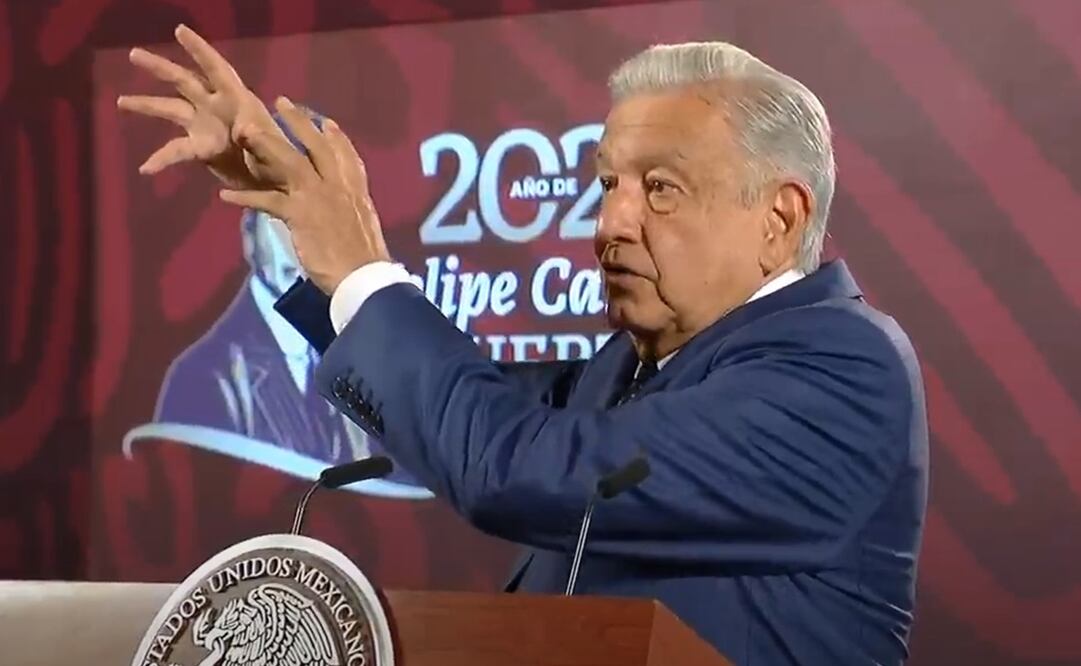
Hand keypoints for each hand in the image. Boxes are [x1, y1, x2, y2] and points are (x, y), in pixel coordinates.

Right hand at [116, 24, 280, 189]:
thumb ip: (260, 139)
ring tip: (120, 102)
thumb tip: (243, 130)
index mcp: (238, 99)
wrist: (277, 184)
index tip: (180, 30)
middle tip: (133, 54)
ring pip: (171, 109)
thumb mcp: (274, 149)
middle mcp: (216, 106)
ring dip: (146, 105)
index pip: (216, 68)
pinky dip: (161, 158)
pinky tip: (145, 168)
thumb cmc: (282, 162)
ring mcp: (205, 125)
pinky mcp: (200, 147)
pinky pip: (175, 150)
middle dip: (160, 68)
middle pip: (184, 81)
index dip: (199, 49)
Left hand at [218, 97, 390, 293]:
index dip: (335, 137)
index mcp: (355, 191)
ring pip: (290, 163)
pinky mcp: (301, 215)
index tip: (325, 122)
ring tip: (244, 130)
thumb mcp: (361, 224)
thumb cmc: (364, 257)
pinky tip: (225, 195)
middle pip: (316, 147)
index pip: (346, 156)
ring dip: (266, 145)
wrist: (363, 277)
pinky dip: (246, 198)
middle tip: (281, 102)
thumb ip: (347, 209)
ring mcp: (318, 198)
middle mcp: (338, 187)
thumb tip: (337, 208)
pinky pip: (269, 200)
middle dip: (299, 122)